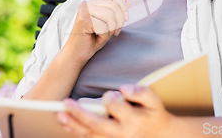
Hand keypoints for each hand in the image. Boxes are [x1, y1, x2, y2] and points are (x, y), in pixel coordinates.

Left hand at [57, 85, 174, 137]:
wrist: (160, 135)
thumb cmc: (154, 114)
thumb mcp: (154, 101)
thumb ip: (141, 92)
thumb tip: (123, 89)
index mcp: (133, 119)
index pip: (115, 107)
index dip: (109, 99)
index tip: (109, 94)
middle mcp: (122, 132)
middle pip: (96, 125)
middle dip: (79, 114)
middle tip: (66, 104)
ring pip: (91, 135)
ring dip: (74, 126)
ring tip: (61, 115)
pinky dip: (78, 133)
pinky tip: (68, 124)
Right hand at [66, 0, 132, 63]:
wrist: (76, 54)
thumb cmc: (92, 40)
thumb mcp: (108, 24)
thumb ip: (118, 11)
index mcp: (92, 3)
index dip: (123, 7)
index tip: (125, 19)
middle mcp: (87, 4)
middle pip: (114, 6)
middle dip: (119, 21)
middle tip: (116, 32)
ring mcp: (84, 11)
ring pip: (110, 16)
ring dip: (111, 29)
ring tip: (104, 35)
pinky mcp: (84, 20)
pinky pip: (104, 27)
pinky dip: (104, 36)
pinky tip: (97, 39)